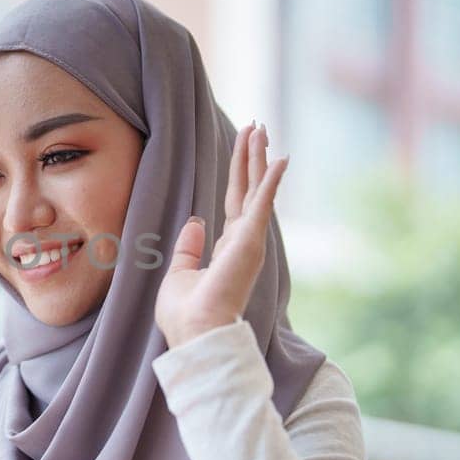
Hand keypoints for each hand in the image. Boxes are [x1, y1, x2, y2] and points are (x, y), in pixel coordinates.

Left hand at [154, 122, 288, 348]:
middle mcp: (243, 241)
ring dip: (259, 159)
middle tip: (256, 127)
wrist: (196, 332)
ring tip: (261, 129)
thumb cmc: (186, 314)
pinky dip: (272, 180)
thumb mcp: (179, 273)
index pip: (236, 203)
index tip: (243, 149)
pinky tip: (280, 158)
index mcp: (228, 248)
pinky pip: (263, 203)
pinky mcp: (251, 240)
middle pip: (248, 189)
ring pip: (256, 189)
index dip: (239, 175)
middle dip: (251, 158)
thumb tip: (195, 221)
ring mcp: (250, 240)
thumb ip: (188, 247)